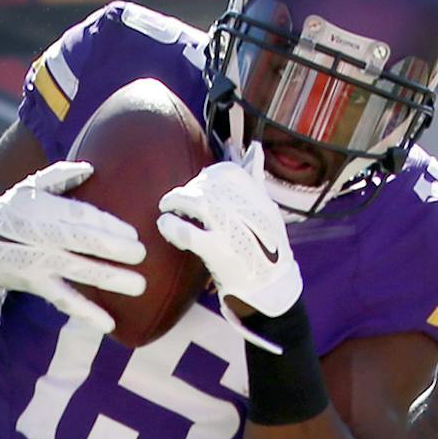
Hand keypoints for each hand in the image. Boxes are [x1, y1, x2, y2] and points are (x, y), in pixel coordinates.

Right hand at [0, 161, 146, 333]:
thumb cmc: (13, 209)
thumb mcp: (31, 186)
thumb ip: (60, 176)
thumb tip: (90, 168)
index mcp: (43, 209)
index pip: (80, 216)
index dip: (106, 224)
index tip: (132, 232)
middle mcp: (41, 236)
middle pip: (82, 241)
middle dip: (113, 248)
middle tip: (141, 254)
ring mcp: (39, 263)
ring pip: (78, 271)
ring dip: (109, 279)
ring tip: (138, 286)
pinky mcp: (37, 285)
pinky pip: (65, 300)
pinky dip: (86, 313)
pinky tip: (109, 324)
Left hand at [155, 144, 302, 317]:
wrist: (272, 289)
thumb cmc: (266, 250)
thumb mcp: (266, 211)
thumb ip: (255, 181)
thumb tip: (254, 149)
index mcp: (258, 199)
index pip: (227, 173)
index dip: (206, 177)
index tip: (197, 186)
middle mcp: (248, 210)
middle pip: (209, 185)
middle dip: (188, 190)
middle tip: (174, 200)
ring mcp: (234, 230)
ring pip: (198, 202)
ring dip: (176, 201)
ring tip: (166, 209)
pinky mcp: (221, 253)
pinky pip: (190, 233)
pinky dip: (172, 227)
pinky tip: (165, 225)